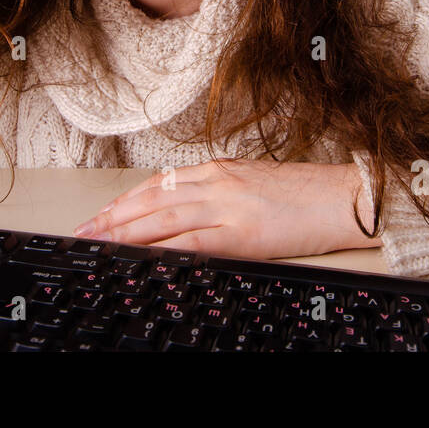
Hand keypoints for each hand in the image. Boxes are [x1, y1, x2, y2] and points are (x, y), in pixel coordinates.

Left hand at [73, 160, 379, 259]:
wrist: (346, 196)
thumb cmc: (307, 195)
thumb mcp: (253, 186)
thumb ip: (219, 196)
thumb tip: (187, 216)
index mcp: (218, 171)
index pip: (158, 184)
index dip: (124, 200)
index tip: (101, 214)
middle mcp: (216, 182)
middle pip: (151, 199)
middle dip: (112, 217)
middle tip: (83, 232)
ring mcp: (227, 204)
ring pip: (162, 217)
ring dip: (125, 232)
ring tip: (98, 243)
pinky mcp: (243, 230)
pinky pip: (194, 240)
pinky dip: (164, 248)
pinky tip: (143, 256)